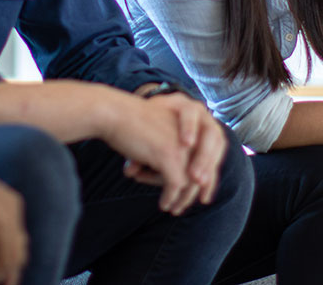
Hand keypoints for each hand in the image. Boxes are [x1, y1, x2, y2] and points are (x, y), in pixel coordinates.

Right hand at [105, 91, 225, 215]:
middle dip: (191, 194)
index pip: (208, 160)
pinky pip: (174, 184)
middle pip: (201, 173)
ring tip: (171, 209)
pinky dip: (170, 197)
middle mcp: (193, 136)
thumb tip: (171, 188)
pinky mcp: (169, 155)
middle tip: (179, 208)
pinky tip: (163, 205)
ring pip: (188, 182)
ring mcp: (182, 146)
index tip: (199, 198)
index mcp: (194, 128)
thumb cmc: (130, 126)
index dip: (204, 182)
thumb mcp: (156, 140)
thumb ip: (166, 157)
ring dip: (180, 198)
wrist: (115, 113)